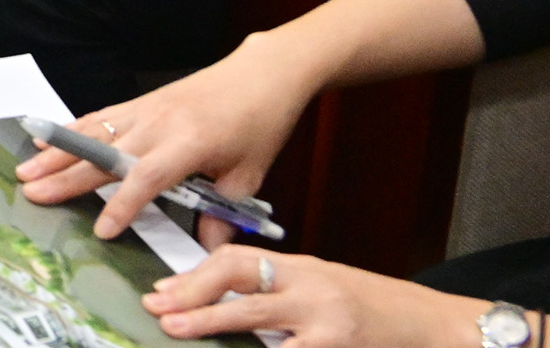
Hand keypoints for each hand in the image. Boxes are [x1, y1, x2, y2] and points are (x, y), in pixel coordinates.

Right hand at [17, 36, 320, 242]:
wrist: (260, 75)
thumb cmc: (258, 124)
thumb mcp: (249, 175)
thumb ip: (222, 213)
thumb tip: (206, 247)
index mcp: (190, 143)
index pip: (147, 176)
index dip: (122, 204)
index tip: (101, 230)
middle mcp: (160, 123)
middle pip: (105, 154)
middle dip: (66, 176)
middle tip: (32, 193)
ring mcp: (145, 109)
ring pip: (92, 133)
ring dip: (58, 152)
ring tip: (27, 170)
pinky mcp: (139, 102)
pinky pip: (98, 117)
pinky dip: (71, 130)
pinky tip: (49, 142)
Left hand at [141, 245, 504, 344]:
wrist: (433, 323)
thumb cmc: (373, 306)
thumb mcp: (321, 286)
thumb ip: (276, 291)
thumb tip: (216, 300)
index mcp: (300, 268)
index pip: (236, 261)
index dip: (195, 276)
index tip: (165, 292)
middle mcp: (310, 288)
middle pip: (239, 286)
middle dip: (193, 299)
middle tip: (161, 313)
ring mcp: (326, 322)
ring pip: (257, 323)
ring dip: (214, 328)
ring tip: (180, 332)